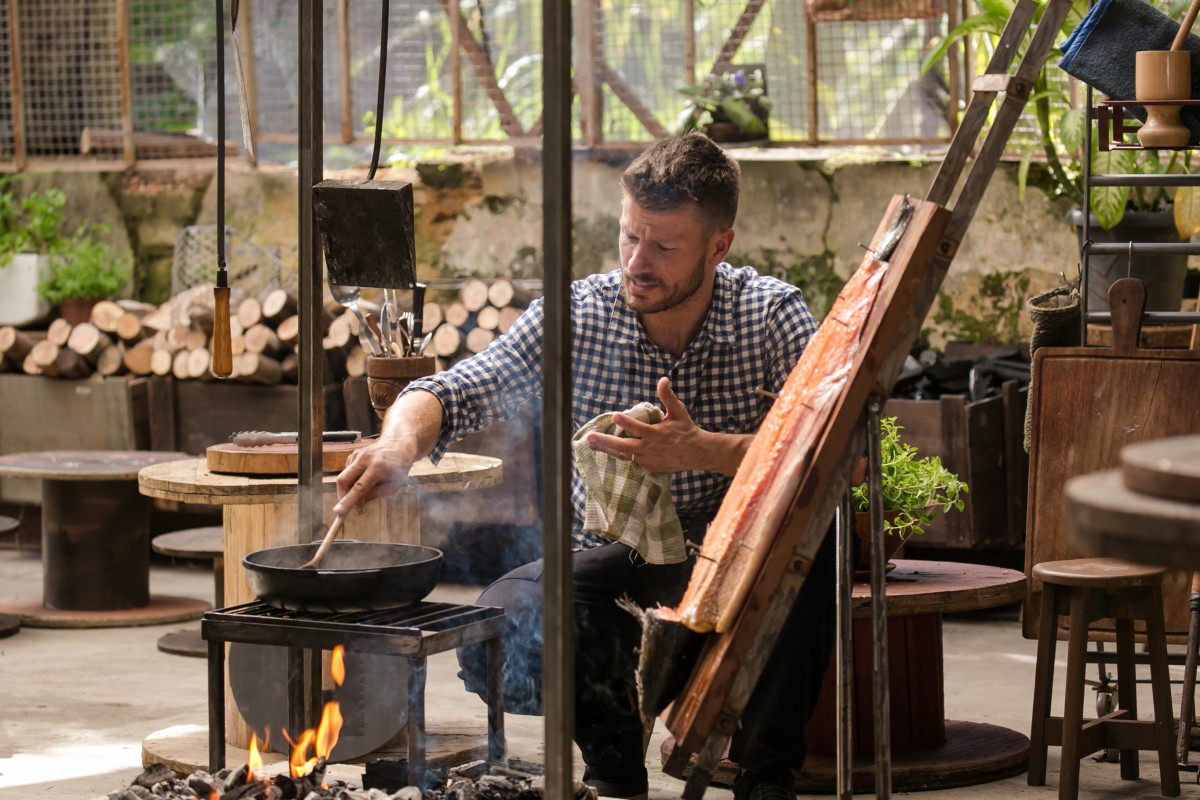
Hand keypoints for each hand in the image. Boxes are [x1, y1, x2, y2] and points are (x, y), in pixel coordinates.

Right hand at [333, 439, 416, 515]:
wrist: (398, 444)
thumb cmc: (398, 467)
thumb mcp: (393, 485)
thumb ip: (375, 495)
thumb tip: (357, 503)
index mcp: (378, 468)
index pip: (359, 488)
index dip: (347, 501)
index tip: (337, 512)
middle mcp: (365, 459)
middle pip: (343, 480)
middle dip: (342, 495)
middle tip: (347, 505)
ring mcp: (358, 454)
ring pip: (343, 476)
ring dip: (348, 487)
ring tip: (364, 487)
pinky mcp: (353, 454)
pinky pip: (347, 471)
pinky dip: (352, 479)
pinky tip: (364, 476)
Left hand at [585, 376, 748, 474]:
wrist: (696, 453)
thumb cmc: (686, 429)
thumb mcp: (678, 411)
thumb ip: (668, 397)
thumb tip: (663, 379)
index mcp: (658, 434)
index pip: (639, 428)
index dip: (627, 422)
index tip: (615, 415)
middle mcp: (651, 449)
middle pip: (624, 447)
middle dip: (606, 442)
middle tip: (590, 437)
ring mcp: (648, 460)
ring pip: (623, 455)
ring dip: (606, 449)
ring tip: (590, 443)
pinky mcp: (648, 467)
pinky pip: (630, 460)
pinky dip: (618, 455)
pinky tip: (605, 449)